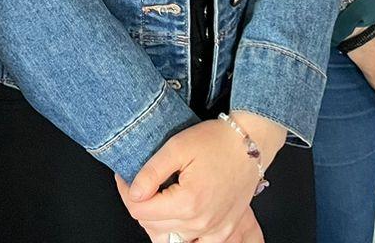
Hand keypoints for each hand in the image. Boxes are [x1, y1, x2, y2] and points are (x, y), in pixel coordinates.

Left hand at [116, 115, 279, 242]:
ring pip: (169, 240)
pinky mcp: (222, 231)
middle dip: (140, 205)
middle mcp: (200, 222)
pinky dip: (181, 235)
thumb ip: (151, 173)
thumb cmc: (217, 141)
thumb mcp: (177, 147)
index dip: (125, 192)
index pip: (140, 211)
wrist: (250, 143)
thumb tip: (132, 193)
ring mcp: (213, 230)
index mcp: (187, 202)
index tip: (124, 177)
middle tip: (140, 184)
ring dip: (157, 223)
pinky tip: (178, 217)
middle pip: (151, 227)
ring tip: (158, 199)